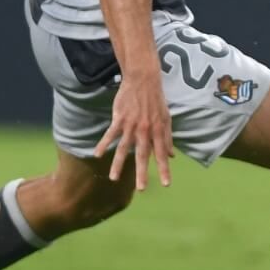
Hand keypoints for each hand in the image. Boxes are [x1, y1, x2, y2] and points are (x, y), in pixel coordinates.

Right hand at [96, 71, 173, 189]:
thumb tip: (171, 155)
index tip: (166, 184)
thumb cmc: (156, 100)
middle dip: (142, 173)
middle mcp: (145, 130)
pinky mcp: (119, 119)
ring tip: (114, 178)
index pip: (162, 154)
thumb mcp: (166, 118)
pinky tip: (97, 155)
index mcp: (158, 131)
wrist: (144, 80)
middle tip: (141, 189)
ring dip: (118, 164)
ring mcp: (131, 125)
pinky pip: (110, 134)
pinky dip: (103, 144)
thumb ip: (168, 138)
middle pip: (143, 155)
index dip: (164, 169)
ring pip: (124, 148)